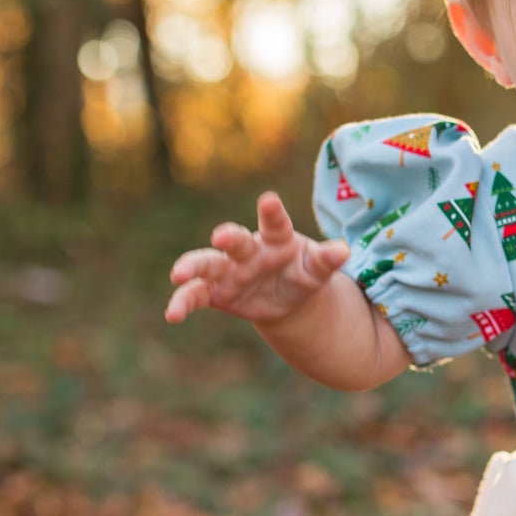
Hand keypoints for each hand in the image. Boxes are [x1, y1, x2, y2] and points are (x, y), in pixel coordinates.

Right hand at [166, 192, 349, 326]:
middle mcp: (248, 250)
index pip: (275, 223)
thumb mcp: (316, 270)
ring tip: (178, 274)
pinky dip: (183, 303)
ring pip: (206, 263)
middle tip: (222, 234)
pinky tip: (172, 315)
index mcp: (276, 238)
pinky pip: (195, 295)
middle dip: (228, 236)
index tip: (269, 200)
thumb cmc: (301, 273)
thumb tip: (344, 250)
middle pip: (235, 240)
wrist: (287, 298)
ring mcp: (228, 269)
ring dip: (191, 267)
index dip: (272, 212)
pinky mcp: (215, 291)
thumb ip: (326, 261)